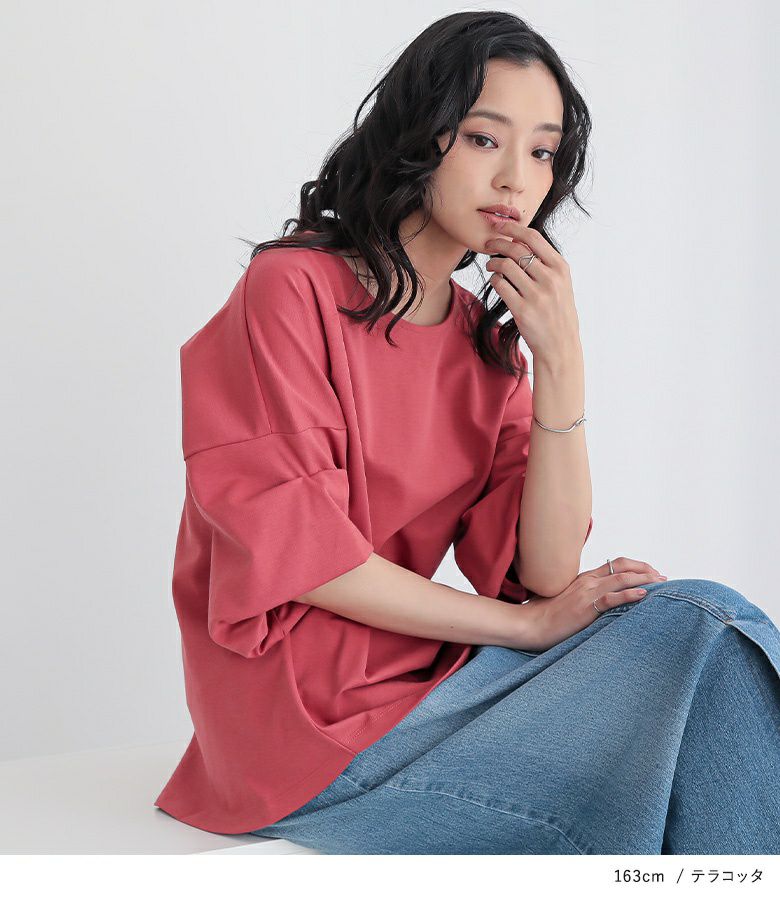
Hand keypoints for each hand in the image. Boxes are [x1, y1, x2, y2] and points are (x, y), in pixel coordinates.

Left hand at [484, 222, 580, 362]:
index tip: (500, 226)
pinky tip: (496, 282)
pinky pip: (500, 286)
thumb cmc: (558, 313)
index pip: (533, 237)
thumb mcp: (561, 284)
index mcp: (560, 268)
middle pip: (516, 249)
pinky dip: (494, 280)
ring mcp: (536, 295)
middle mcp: (550, 279)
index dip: (513, 228)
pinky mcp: (522, 310)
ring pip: (505, 266)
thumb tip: (521, 241)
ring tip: (490, 265)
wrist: (560, 346)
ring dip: (493, 263)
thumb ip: (546, 264)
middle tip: (487, 244)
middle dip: (497, 243)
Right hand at [507, 558, 668, 652]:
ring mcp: (586, 593)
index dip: (637, 565)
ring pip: (621, 579)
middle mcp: (587, 581)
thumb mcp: (566, 599)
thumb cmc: (545, 614)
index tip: (651, 572)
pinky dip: (629, 594)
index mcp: (584, 578)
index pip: (615, 564)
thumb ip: (582, 595)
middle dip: (646, 570)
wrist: (530, 623)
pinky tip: (643, 595)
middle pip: (623, 567)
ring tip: (660, 583)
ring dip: (644, 579)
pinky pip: (612, 598)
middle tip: (662, 577)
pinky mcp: (585, 607)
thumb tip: (598, 601)